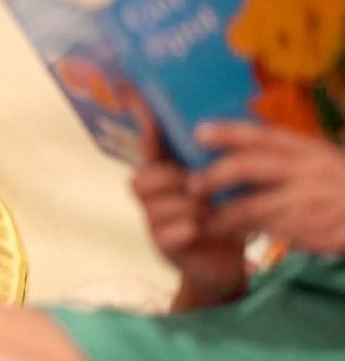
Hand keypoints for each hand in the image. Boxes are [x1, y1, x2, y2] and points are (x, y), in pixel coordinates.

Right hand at [129, 106, 244, 308]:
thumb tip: (220, 118)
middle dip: (169, 180)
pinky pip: (165, 234)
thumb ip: (214, 155)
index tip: (137, 96)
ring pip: (154, 207)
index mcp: (166, 173)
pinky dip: (187, 229)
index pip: (148, 144)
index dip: (142, 123)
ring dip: (185, 206)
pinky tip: (204, 229)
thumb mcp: (222, 181)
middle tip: (198, 186)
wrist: (224, 264)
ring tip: (209, 211)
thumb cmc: (223, 215)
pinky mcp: (164, 248)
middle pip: (139, 180)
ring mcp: (153, 223)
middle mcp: (152, 197)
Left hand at [190, 121, 344, 254]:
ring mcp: (307, 202)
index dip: (227, 132)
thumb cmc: (336, 182)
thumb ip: (281, 150)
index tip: (197, 132)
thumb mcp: (317, 157)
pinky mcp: (309, 230)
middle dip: (214, 176)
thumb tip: (230, 138)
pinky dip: (244, 233)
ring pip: (253, 207)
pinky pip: (268, 232)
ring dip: (223, 215)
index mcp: (305, 148)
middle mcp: (304, 170)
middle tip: (191, 186)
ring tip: (203, 221)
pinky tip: (228, 233)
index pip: (261, 134)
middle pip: (249, 167)